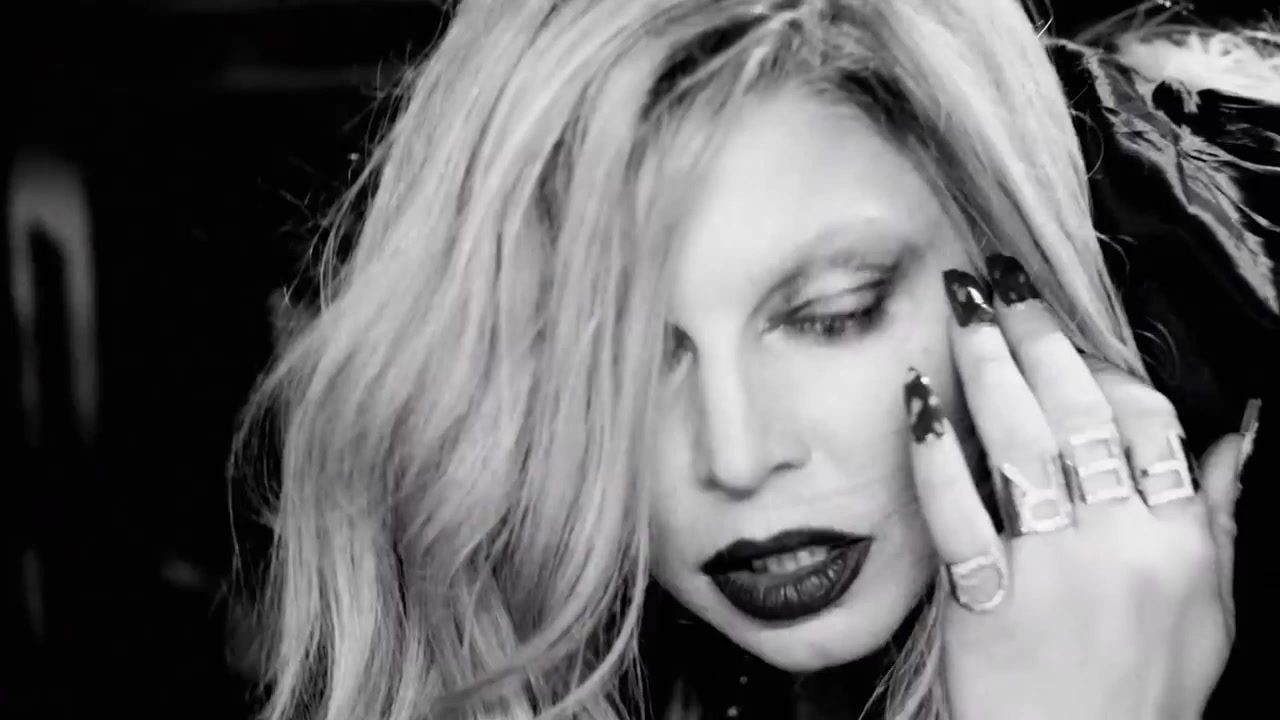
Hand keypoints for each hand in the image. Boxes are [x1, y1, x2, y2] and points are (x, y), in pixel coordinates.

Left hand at [904, 256, 1246, 719]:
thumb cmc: (1140, 695)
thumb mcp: (1209, 614)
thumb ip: (1219, 524)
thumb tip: (1236, 445)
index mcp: (1180, 542)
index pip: (1150, 424)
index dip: (1106, 365)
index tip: (1067, 329)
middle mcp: (1121, 542)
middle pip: (1080, 412)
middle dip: (1038, 334)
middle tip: (999, 279)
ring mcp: (1052, 568)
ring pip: (1021, 441)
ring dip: (988, 363)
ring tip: (961, 308)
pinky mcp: (986, 597)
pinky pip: (956, 509)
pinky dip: (936, 452)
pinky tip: (918, 401)